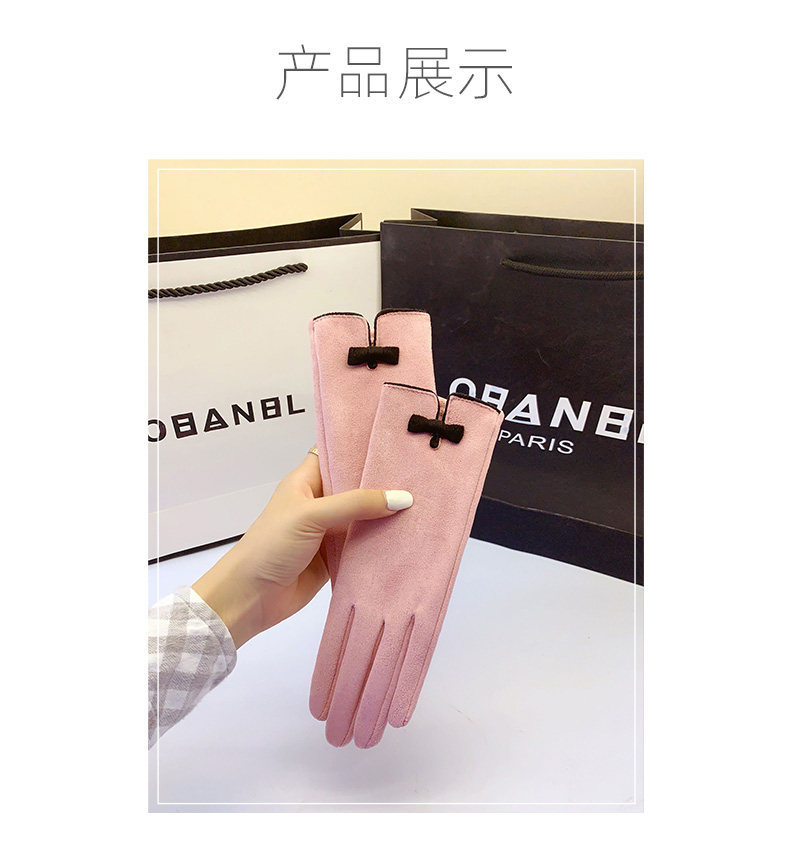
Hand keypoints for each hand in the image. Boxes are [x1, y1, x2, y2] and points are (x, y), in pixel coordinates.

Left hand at [192, 450, 412, 647]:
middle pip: (356, 487)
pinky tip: (410, 537)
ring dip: (387, 515)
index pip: (337, 455)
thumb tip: (402, 498)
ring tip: (427, 502)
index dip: (362, 448)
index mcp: (306, 481)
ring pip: (364, 518)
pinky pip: (364, 546)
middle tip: (423, 473)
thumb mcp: (311, 515)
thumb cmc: (272, 546)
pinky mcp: (335, 558)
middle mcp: (319, 503)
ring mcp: (328, 531)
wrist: (250, 598)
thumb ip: (355, 505)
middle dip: (384, 483)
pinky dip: (382, 543)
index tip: (398, 443)